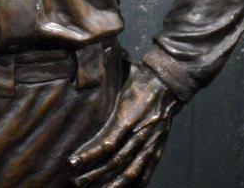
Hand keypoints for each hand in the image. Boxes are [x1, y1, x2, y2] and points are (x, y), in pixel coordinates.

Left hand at [68, 63, 180, 186]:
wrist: (171, 82)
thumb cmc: (140, 77)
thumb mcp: (119, 75)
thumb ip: (101, 75)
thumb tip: (81, 67)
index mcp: (128, 116)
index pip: (107, 142)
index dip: (89, 155)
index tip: (72, 163)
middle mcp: (140, 133)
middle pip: (115, 161)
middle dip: (95, 174)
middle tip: (76, 182)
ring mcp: (150, 143)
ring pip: (131, 171)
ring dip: (113, 183)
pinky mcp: (158, 147)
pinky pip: (147, 170)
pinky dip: (137, 183)